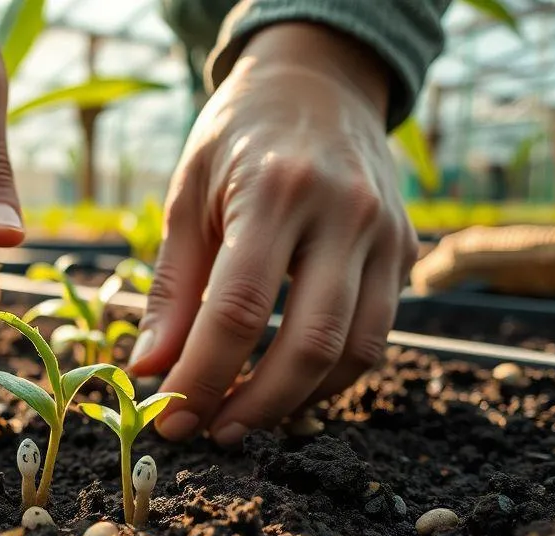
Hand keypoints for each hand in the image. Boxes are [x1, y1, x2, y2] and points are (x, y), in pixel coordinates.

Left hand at [127, 23, 417, 445]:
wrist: (320, 82)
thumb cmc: (239, 138)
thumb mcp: (188, 195)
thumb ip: (171, 286)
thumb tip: (148, 368)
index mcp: (276, 190)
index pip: (237, 310)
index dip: (202, 377)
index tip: (170, 419)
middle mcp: (344, 213)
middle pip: (309, 344)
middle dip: (255, 405)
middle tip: (209, 434)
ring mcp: (386, 234)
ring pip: (355, 352)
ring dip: (297, 402)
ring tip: (243, 419)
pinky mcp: (406, 251)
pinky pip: (376, 336)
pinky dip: (331, 377)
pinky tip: (286, 388)